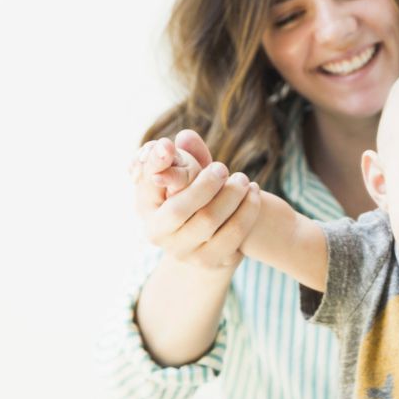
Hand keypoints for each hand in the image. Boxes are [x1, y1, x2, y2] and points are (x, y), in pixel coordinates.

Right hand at [129, 130, 261, 269]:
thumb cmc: (194, 197)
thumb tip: (186, 136)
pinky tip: (254, 196)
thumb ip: (186, 156)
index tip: (168, 145)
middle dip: (205, 184)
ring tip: (244, 180)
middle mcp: (156, 233)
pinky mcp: (209, 262)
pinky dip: (247, 212)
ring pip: (209, 221)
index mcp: (144, 206)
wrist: (208, 242)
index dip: (156, 163)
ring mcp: (182, 252)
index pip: (147, 182)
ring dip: (231, 196)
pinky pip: (233, 236)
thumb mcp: (186, 176)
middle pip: (180, 208)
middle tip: (224, 168)